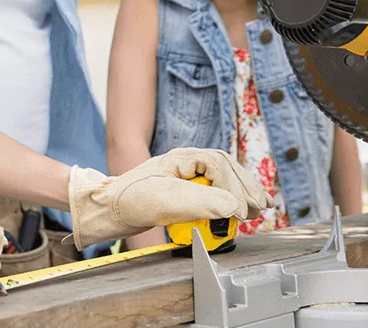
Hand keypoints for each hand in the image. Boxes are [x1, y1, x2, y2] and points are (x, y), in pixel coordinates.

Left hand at [67, 148, 272, 248]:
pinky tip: (238, 209)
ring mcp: (185, 175)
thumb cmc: (129, 200)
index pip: (220, 166)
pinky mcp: (183, 190)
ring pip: (223, 178)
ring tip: (259, 207)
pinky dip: (229, 198)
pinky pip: (213, 189)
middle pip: (227, 168)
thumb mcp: (165, 201)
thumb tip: (232, 206)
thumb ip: (200, 202)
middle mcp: (187, 163)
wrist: (105, 209)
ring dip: (242, 191)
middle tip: (262, 207)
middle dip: (246, 187)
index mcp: (183, 157)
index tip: (243, 210)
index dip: (237, 187)